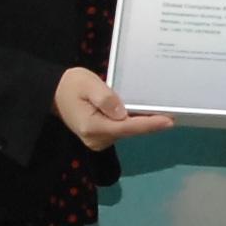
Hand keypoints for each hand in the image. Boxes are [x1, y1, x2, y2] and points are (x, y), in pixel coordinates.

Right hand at [53, 67, 173, 151]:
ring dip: (142, 124)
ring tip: (162, 114)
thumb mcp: (88, 84)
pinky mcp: (99, 138)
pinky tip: (145, 116)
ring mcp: (97, 141)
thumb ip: (106, 98)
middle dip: (149, 124)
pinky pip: (120, 130)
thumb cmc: (71, 84)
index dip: (149, 124)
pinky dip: (133, 123)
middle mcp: (96, 138)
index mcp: (92, 126)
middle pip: (129, 131)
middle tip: (172, 114)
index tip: (168, 121)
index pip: (126, 127)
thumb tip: (122, 113)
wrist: (54, 92)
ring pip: (126, 132)